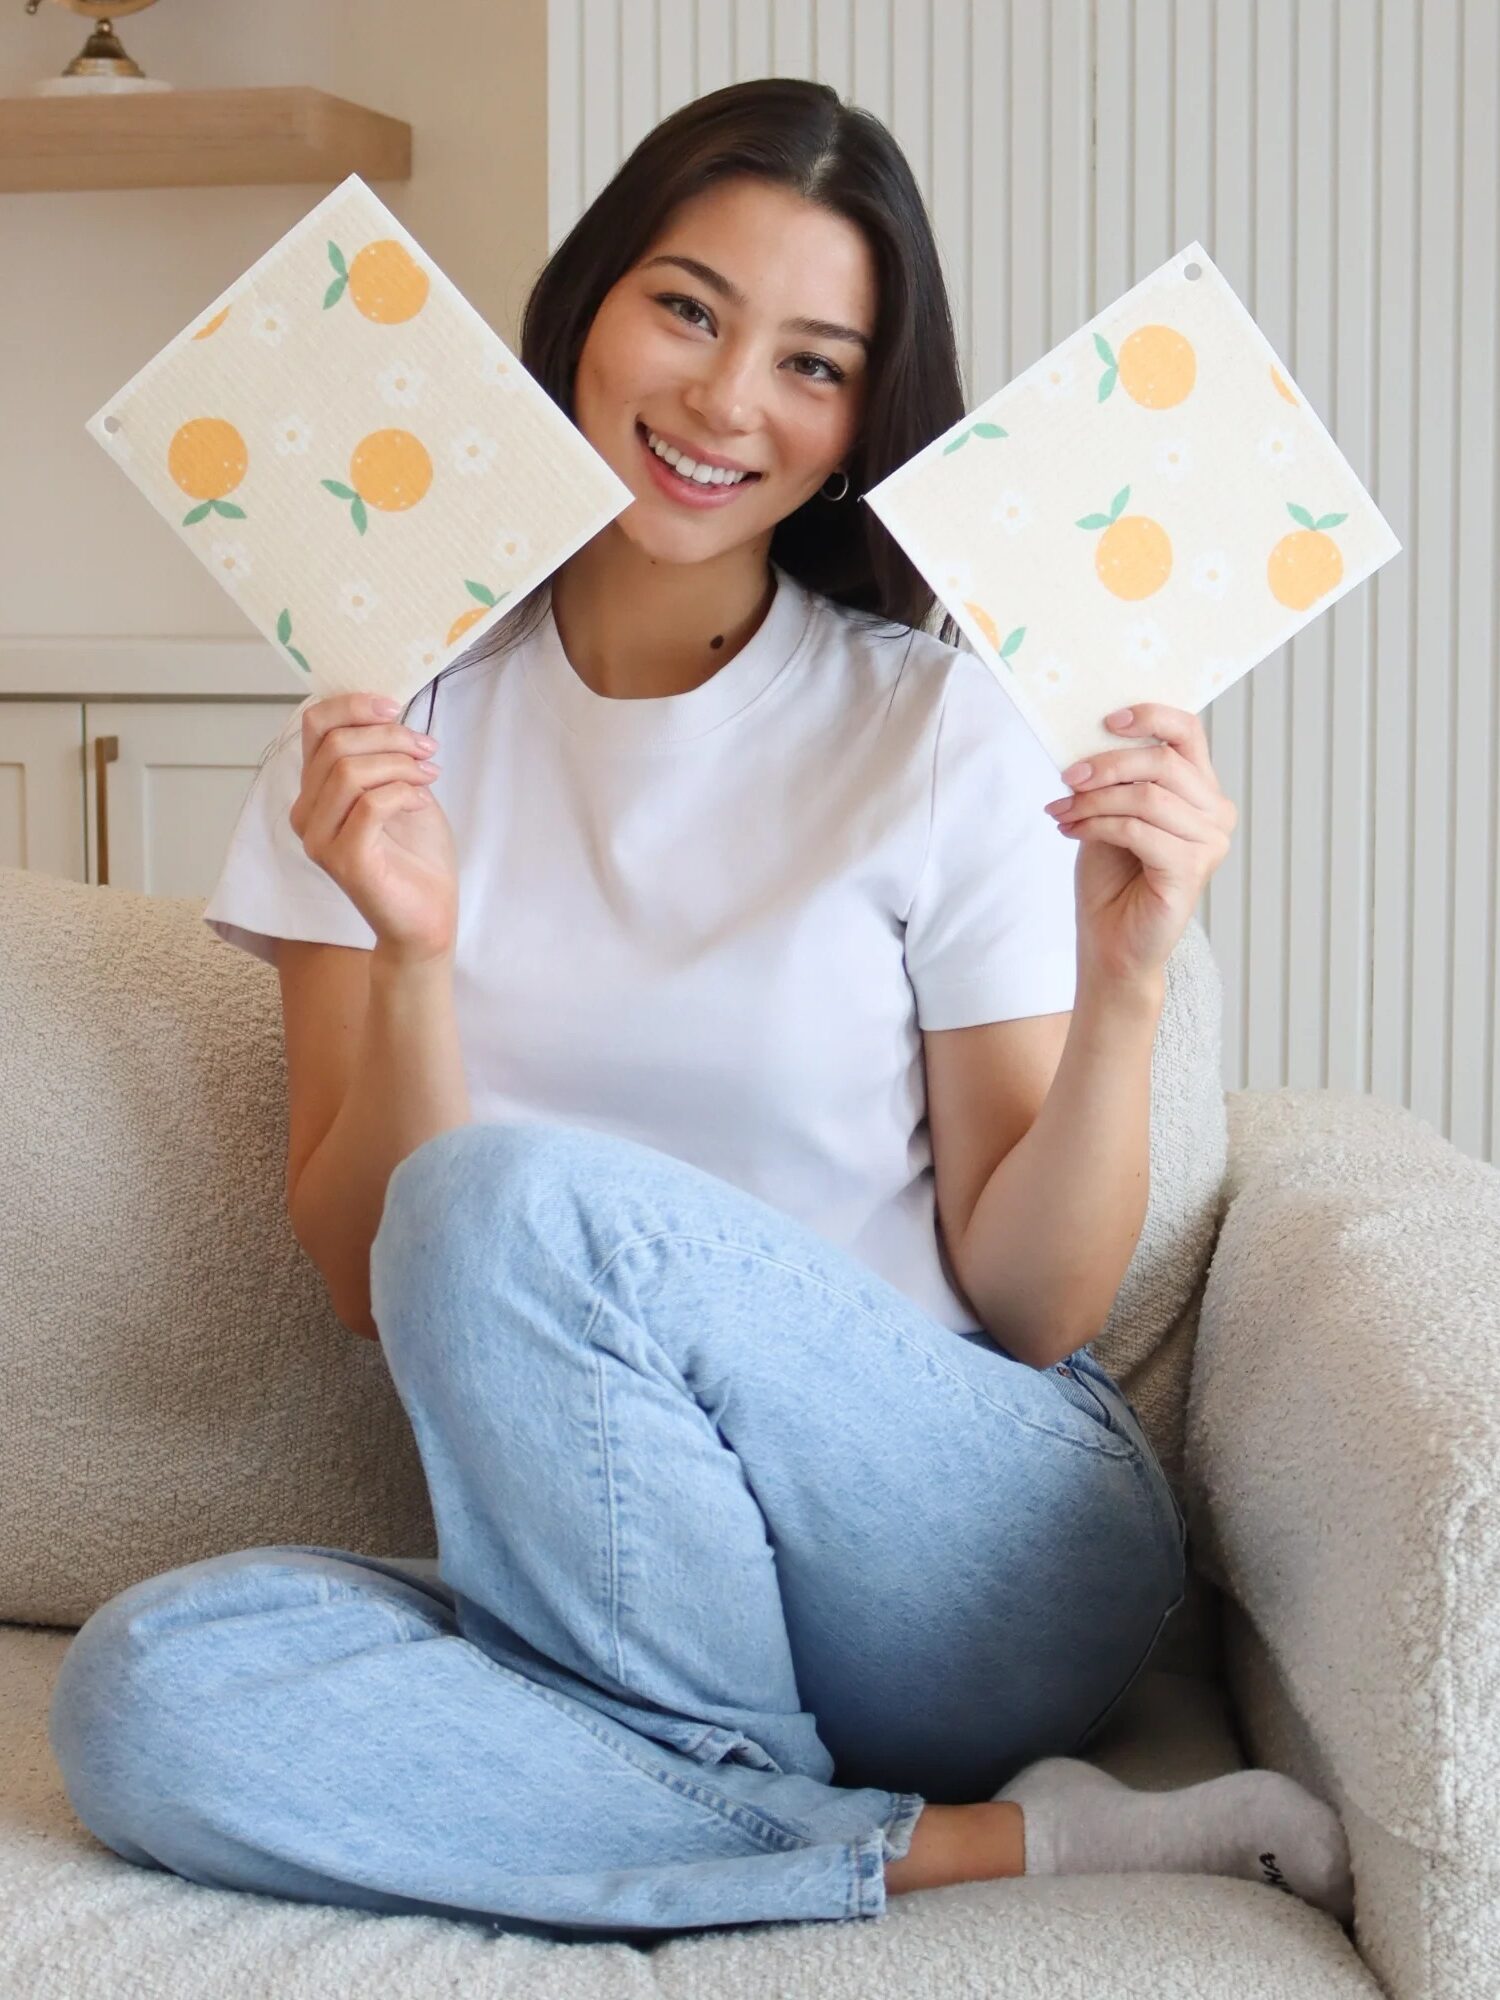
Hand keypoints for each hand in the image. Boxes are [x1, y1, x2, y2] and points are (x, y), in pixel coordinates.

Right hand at [289, 691, 457, 964]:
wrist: (426, 917)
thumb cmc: (414, 856)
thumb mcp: (400, 787)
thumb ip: (384, 754)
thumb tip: (388, 709)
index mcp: (314, 790)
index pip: (314, 726)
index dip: (353, 705)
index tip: (396, 705)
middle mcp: (306, 813)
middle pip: (335, 744)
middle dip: (390, 736)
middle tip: (427, 748)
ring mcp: (320, 839)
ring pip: (349, 772)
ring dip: (400, 765)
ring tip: (430, 775)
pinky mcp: (344, 860)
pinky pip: (370, 805)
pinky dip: (404, 794)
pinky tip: (424, 803)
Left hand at [1044, 702, 1236, 989]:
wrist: (1111, 943)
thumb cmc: (1113, 878)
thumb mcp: (1110, 812)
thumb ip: (1115, 778)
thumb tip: (1090, 737)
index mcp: (1200, 790)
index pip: (1188, 732)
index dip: (1151, 716)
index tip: (1106, 720)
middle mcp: (1215, 812)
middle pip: (1163, 762)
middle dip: (1106, 766)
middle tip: (1067, 778)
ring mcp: (1209, 842)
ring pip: (1147, 797)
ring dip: (1094, 801)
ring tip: (1062, 812)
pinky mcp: (1192, 870)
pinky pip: (1139, 830)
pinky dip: (1097, 826)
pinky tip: (1071, 832)